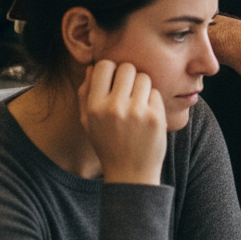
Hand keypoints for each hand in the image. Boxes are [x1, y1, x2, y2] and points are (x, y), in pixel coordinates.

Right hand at [77, 60, 166, 184]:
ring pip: (144, 77)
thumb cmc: (108, 144)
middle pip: (127, 68)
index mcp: (95, 107)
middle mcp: (114, 107)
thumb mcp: (88, 122)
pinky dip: (152, 100)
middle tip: (128, 91)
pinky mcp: (155, 117)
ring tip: (138, 103)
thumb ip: (85, 93)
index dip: (110, 70)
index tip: (113, 80)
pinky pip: (155, 92)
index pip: (103, 66)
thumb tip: (92, 66)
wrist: (130, 173)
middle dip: (129, 76)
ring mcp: (136, 112)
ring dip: (142, 87)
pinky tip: (146, 115)